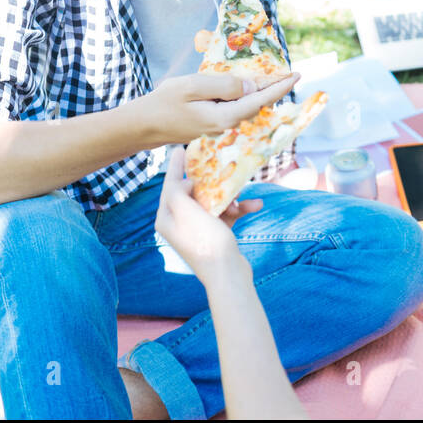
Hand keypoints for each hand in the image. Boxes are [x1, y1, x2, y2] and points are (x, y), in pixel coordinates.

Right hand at [138, 72, 298, 145]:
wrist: (143, 126)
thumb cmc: (165, 103)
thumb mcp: (193, 86)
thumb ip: (224, 85)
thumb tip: (250, 87)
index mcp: (226, 116)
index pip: (260, 100)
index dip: (280, 87)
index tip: (296, 75)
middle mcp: (228, 126)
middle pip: (258, 105)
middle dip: (273, 89)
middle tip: (287, 73)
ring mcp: (221, 128)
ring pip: (248, 108)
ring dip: (259, 93)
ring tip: (270, 77)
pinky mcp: (214, 126)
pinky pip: (236, 110)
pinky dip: (245, 98)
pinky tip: (245, 87)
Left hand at [154, 145, 263, 282]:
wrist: (227, 273)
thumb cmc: (205, 241)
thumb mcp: (186, 211)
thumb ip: (178, 191)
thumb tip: (186, 183)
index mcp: (167, 217)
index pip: (170, 185)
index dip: (176, 166)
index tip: (180, 148)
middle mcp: (179, 222)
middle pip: (193, 192)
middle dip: (210, 182)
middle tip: (216, 164)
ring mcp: (198, 229)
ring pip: (212, 202)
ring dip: (229, 198)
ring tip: (239, 200)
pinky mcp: (215, 234)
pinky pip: (226, 214)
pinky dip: (239, 209)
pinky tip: (255, 205)